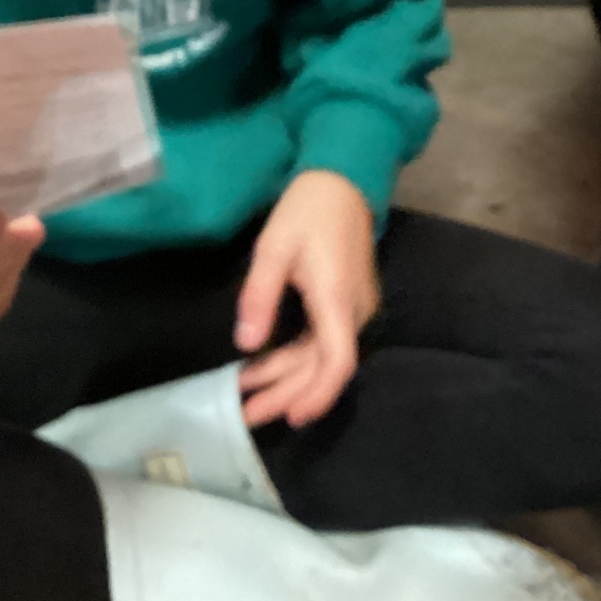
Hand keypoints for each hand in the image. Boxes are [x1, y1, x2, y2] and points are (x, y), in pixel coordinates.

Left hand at [236, 170, 379, 430]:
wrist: (342, 184)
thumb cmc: (306, 211)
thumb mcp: (273, 248)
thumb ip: (260, 296)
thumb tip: (246, 344)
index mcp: (337, 299)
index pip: (338, 362)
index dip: (317, 394)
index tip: (291, 416)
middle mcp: (353, 311)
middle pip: (325, 368)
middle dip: (287, 395)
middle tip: (247, 416)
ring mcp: (353, 310)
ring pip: (322, 357)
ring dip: (288, 380)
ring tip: (249, 398)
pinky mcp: (347, 305)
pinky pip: (324, 342)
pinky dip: (295, 360)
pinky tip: (266, 368)